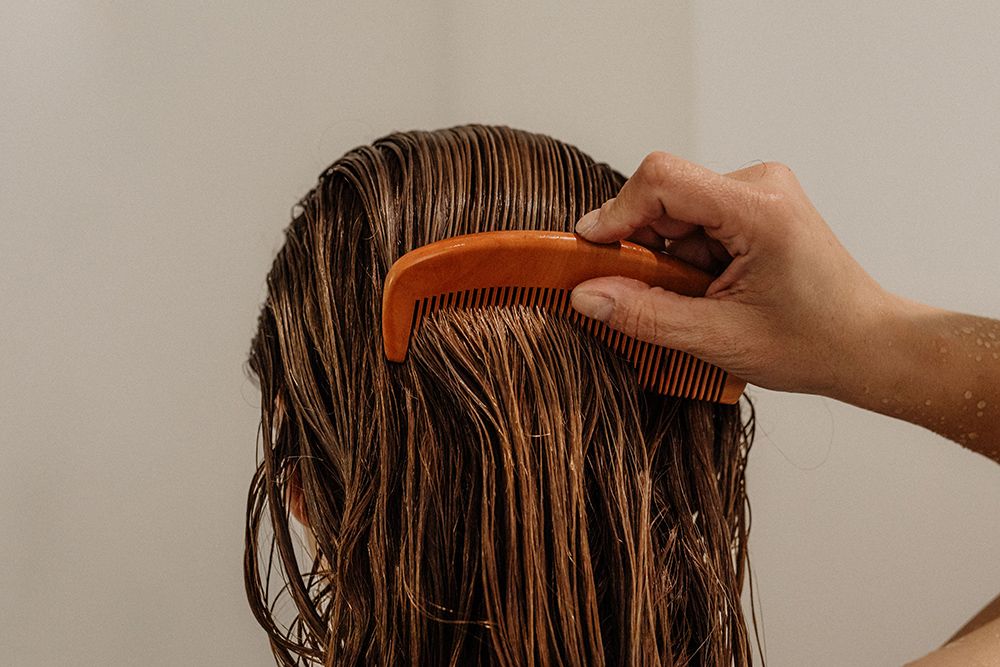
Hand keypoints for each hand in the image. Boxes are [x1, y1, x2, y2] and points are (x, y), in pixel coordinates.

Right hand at [570, 152, 894, 395]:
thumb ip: (646, 315)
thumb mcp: (720, 338)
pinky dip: (683, 257)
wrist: (866, 345)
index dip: (616, 213)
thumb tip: (585, 295)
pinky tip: (705, 289)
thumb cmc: (813, 343)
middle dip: (642, 246)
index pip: (663, 179)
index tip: (590, 253)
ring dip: (665, 257)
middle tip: (644, 295)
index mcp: (759, 208)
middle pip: (664, 194)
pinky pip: (692, 220)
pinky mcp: (753, 206)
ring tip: (694, 300)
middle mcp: (759, 185)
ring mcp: (758, 192)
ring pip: (674, 211)